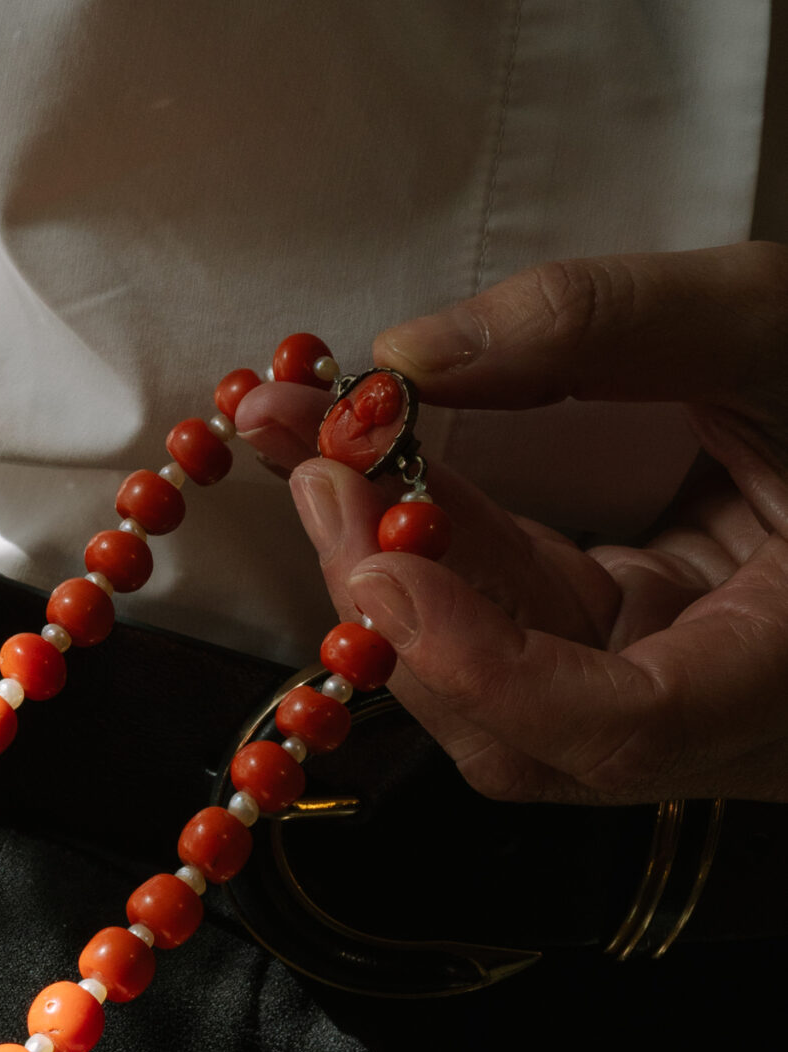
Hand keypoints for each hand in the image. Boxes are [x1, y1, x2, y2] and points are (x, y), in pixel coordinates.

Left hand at [235, 242, 787, 803]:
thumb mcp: (778, 322)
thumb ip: (607, 324)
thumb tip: (412, 354)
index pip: (627, 728)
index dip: (489, 667)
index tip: (385, 567)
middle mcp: (739, 719)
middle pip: (528, 727)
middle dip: (398, 595)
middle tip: (311, 454)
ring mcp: (684, 695)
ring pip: (503, 684)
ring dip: (394, 565)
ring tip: (316, 440)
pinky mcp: (645, 649)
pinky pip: (520, 624)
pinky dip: (440, 548)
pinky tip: (374, 464)